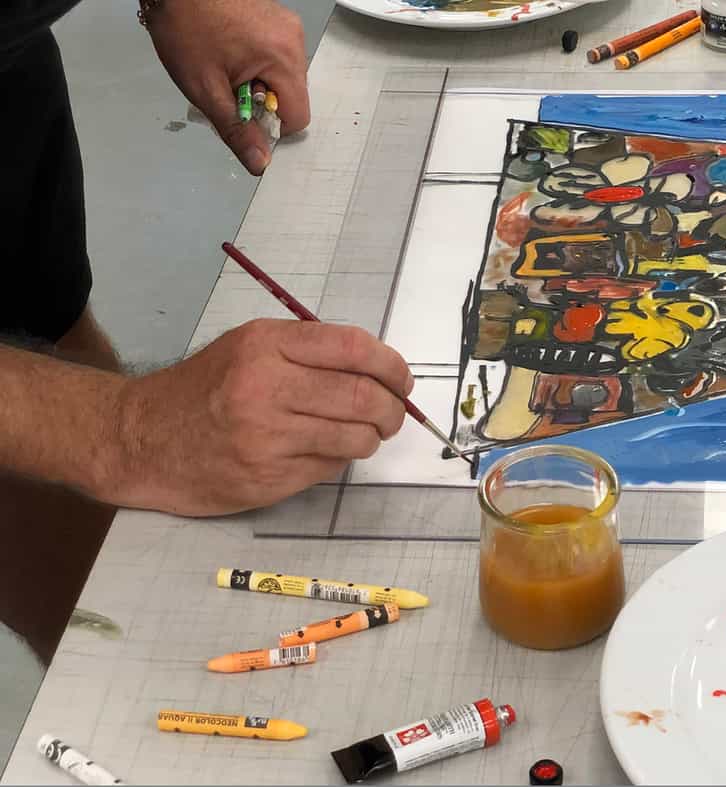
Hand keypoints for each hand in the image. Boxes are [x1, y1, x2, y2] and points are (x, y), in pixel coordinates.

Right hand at [112, 320, 412, 515]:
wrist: (141, 439)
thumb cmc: (204, 389)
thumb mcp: (249, 347)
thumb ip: (309, 352)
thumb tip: (380, 370)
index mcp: (266, 345)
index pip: (354, 349)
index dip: (392, 365)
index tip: (401, 379)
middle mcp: (266, 388)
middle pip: (364, 397)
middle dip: (393, 410)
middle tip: (393, 415)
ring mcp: (266, 438)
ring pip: (355, 438)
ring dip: (371, 438)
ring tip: (362, 434)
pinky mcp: (267, 478)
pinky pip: (329, 468)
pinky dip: (338, 460)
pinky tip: (321, 451)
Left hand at [146, 0, 309, 174]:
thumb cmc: (185, 27)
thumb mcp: (206, 89)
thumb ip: (236, 130)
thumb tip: (260, 162)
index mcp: (283, 58)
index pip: (298, 116)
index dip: (269, 125)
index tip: (242, 113)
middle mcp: (294, 41)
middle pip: (292, 96)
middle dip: (261, 102)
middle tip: (227, 85)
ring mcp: (287, 28)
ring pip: (284, 78)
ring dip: (258, 83)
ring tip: (226, 66)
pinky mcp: (277, 20)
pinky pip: (277, 58)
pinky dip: (257, 65)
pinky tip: (231, 53)